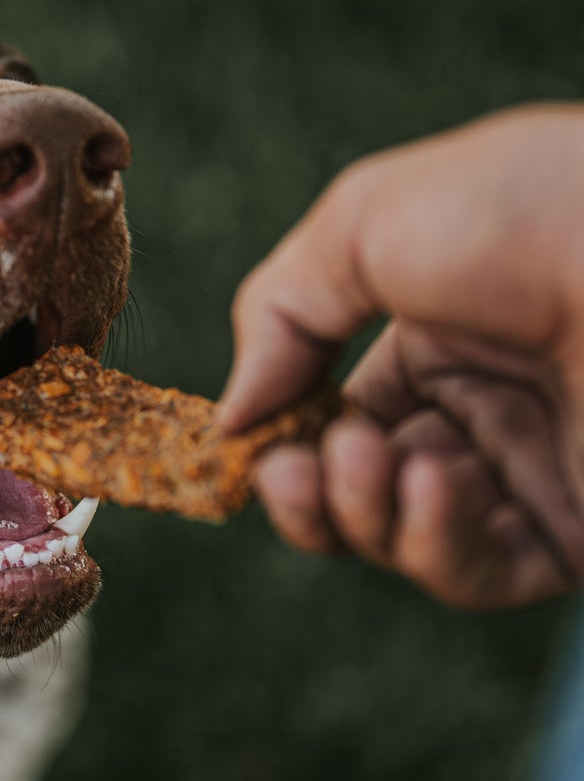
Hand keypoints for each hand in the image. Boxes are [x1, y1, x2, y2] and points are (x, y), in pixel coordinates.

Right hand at [219, 107, 583, 607]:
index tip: (244, 447)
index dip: (282, 442)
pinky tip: (430, 482)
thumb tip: (231, 420)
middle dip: (310, 493)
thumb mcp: (364, 225)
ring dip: (364, 516)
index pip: (336, 419)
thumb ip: (280, 317)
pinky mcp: (580, 528)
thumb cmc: (521, 209)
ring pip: (408, 544)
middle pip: (361, 494)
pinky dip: (434, 540)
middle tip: (295, 471)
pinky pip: (481, 571)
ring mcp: (536, 473)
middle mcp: (490, 410)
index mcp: (443, 336)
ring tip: (372, 462)